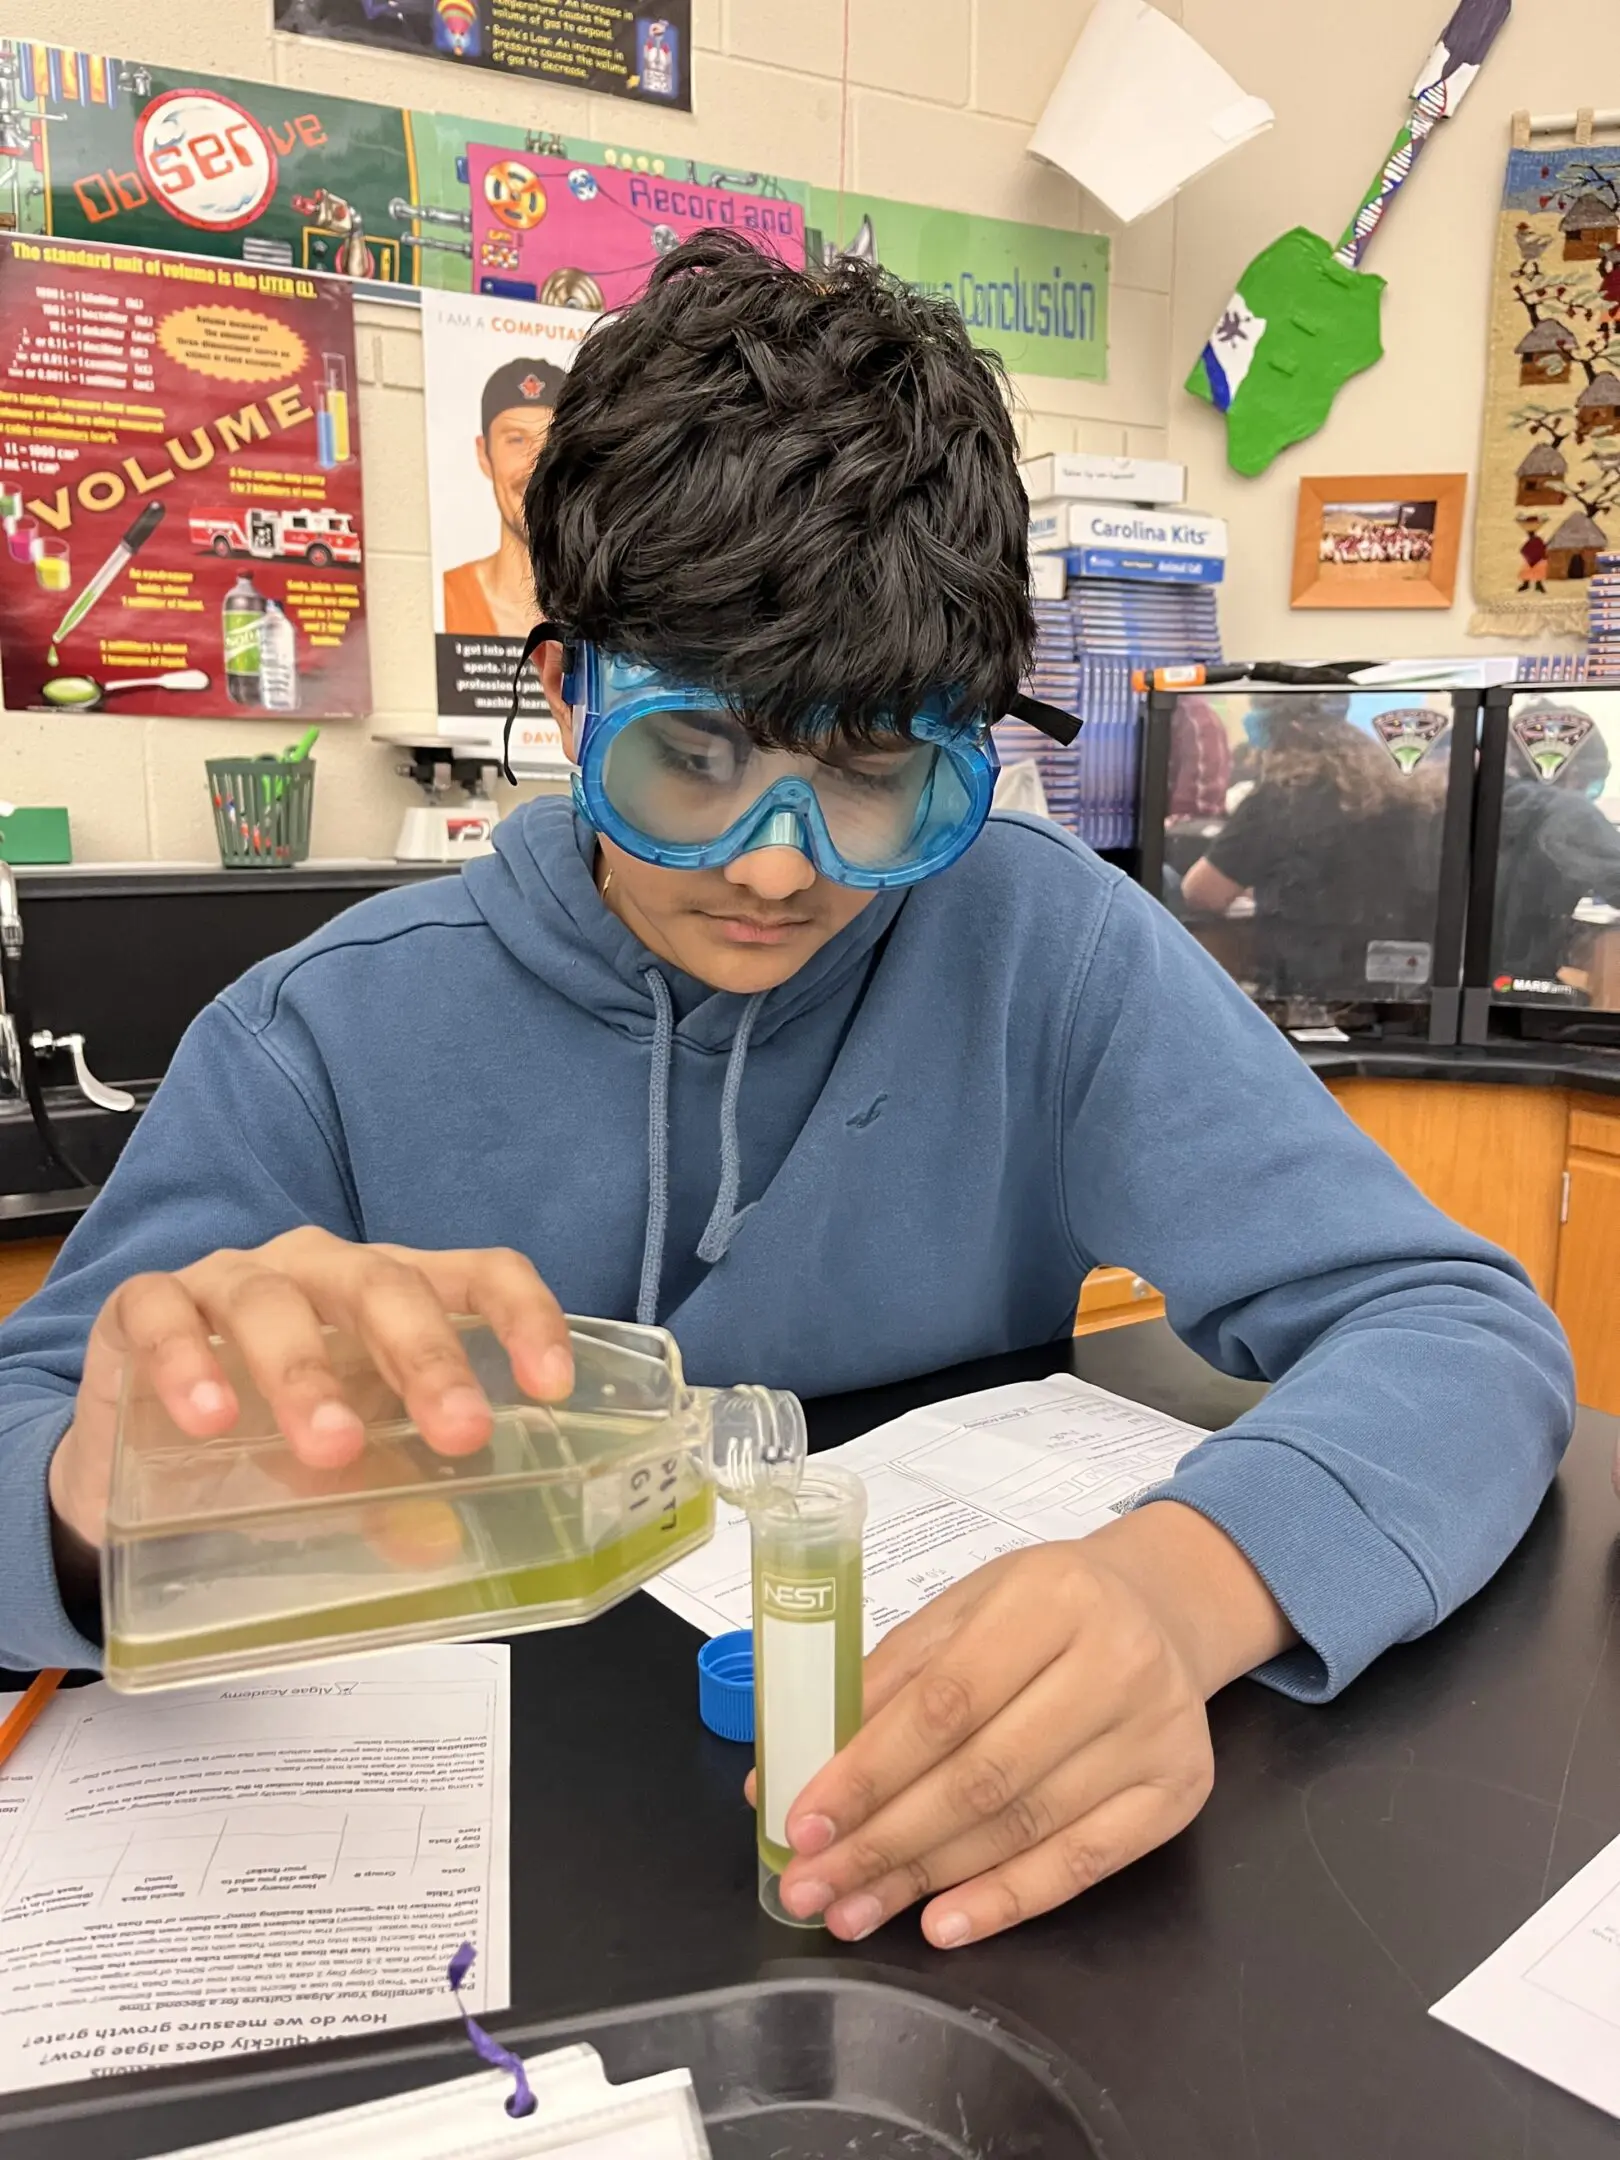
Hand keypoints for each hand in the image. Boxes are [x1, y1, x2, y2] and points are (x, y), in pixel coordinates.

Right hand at [48, 1226, 574, 1553]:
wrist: (134, 1444)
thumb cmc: (267, 1436)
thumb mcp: (344, 1471)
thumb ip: (390, 1496)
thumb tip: (439, 1544)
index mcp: (392, 1291)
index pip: (478, 1274)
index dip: (523, 1316)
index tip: (551, 1384)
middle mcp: (319, 1269)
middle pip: (384, 1283)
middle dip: (425, 1355)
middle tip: (458, 1431)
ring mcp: (231, 1278)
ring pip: (275, 1297)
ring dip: (306, 1370)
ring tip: (329, 1446)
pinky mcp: (145, 1303)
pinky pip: (163, 1313)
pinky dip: (186, 1361)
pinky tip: (209, 1417)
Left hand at [768, 1502, 1293, 1948]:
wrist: (1159, 1610)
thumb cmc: (1042, 1609)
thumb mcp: (963, 1608)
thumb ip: (884, 1681)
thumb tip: (785, 1772)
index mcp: (1051, 1596)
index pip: (946, 1701)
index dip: (869, 1770)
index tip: (803, 1824)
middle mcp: (1117, 1662)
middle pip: (982, 1776)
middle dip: (884, 1841)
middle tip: (814, 1887)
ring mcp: (1156, 1734)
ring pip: (1023, 1826)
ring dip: (928, 1880)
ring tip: (855, 1911)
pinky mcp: (1178, 1794)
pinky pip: (1083, 1864)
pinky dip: (1006, 1899)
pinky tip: (942, 1923)